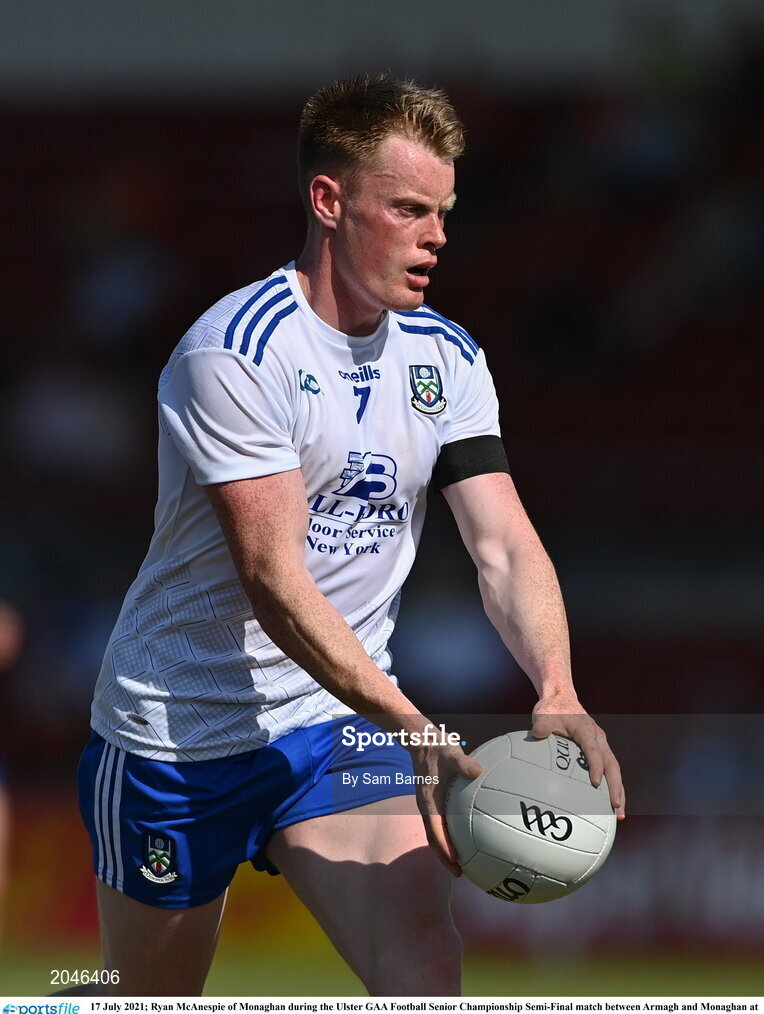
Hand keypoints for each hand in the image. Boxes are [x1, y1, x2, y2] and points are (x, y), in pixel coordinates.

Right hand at [410, 742, 481, 875]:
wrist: (421, 740)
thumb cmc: (437, 747)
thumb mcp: (451, 752)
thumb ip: (463, 763)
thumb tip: (478, 771)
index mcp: (428, 801)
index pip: (434, 832)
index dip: (444, 849)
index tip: (456, 863)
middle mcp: (426, 807)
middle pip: (433, 839)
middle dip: (444, 858)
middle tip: (460, 874)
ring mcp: (428, 805)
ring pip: (434, 834)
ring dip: (445, 850)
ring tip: (461, 863)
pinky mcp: (432, 801)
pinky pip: (439, 824)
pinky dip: (447, 836)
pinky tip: (463, 837)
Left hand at [531, 699, 625, 819]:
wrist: (560, 699)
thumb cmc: (552, 709)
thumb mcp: (544, 715)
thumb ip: (542, 725)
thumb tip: (537, 734)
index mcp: (586, 729)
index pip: (593, 749)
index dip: (595, 766)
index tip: (595, 783)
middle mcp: (598, 738)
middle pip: (612, 763)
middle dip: (615, 786)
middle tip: (615, 806)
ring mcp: (600, 745)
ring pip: (614, 769)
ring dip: (618, 791)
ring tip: (619, 815)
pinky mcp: (599, 750)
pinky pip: (608, 769)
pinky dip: (612, 787)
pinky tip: (610, 805)